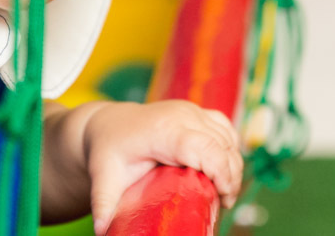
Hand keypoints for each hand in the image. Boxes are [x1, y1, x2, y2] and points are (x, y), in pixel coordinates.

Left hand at [42, 99, 242, 234]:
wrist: (110, 125)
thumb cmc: (109, 151)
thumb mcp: (104, 179)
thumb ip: (105, 204)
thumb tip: (101, 232)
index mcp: (164, 130)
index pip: (205, 147)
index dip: (221, 172)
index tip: (223, 199)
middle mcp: (183, 116)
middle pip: (222, 144)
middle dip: (230, 177)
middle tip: (223, 205)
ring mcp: (193, 111)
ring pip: (228, 137)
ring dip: (233, 166)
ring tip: (223, 194)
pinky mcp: (199, 113)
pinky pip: (226, 130)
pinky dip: (231, 151)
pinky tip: (224, 172)